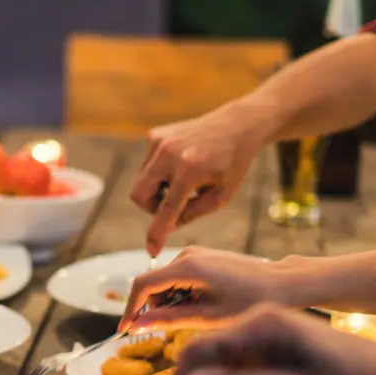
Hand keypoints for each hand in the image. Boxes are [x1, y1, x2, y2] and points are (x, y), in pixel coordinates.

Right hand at [118, 246, 287, 332]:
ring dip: (171, 304)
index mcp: (188, 266)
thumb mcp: (210, 317)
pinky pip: (179, 278)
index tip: (125, 330)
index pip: (142, 285)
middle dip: (156, 309)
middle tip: (176, 329)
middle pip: (153, 285)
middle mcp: (187, 254)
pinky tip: (204, 307)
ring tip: (198, 318)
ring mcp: (196, 254)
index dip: (130, 309)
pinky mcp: (203, 257)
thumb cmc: (252, 302)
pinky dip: (182, 296)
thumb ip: (170, 320)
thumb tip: (138, 326)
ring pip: (165, 283)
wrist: (283, 283)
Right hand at [130, 100, 272, 255]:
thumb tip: (165, 226)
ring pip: (141, 181)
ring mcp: (159, 142)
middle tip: (171, 206)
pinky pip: (147, 166)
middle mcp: (170, 153)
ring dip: (158, 189)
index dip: (157, 232)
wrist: (236, 125)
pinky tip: (180, 165)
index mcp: (191, 169)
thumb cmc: (232, 163)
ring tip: (183, 182)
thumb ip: (193, 213)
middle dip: (151, 207)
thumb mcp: (222, 195)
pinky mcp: (155, 135)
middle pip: (139, 194)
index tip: (151, 249)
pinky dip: (160, 172)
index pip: (167, 208)